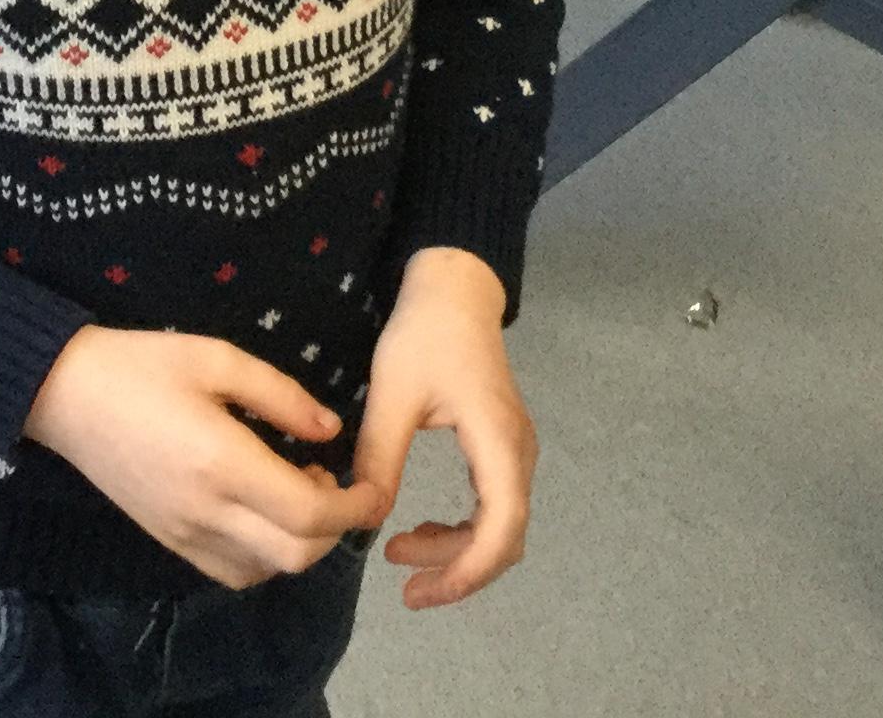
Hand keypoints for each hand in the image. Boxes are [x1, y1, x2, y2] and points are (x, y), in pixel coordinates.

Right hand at [25, 327, 392, 589]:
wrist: (62, 393)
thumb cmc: (140, 364)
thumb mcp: (216, 357)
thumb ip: (281, 396)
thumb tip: (332, 431)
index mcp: (222, 462)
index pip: (310, 514)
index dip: (355, 507)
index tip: (372, 486)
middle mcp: (206, 511)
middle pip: (297, 555)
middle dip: (335, 529)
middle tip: (335, 483)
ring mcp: (184, 534)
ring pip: (267, 571)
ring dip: (301, 545)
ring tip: (297, 493)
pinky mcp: (168, 540)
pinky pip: (232, 572)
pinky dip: (264, 557)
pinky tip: (262, 515)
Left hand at [350, 249, 533, 610]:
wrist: (454, 289)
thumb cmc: (424, 334)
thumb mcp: (392, 393)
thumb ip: (380, 456)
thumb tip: (364, 515)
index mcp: (498, 442)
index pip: (501, 530)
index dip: (466, 572)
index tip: (418, 592)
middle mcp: (517, 453)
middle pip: (504, 537)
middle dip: (457, 569)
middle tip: (404, 585)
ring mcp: (514, 451)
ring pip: (500, 525)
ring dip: (456, 549)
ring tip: (400, 551)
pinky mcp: (501, 446)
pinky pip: (493, 505)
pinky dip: (461, 528)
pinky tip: (421, 526)